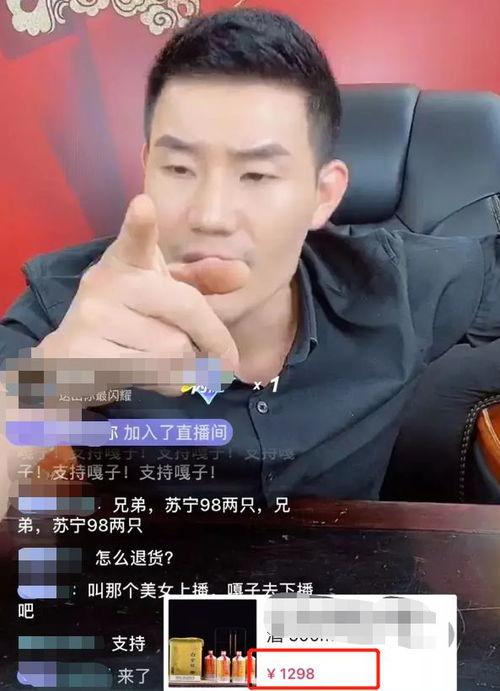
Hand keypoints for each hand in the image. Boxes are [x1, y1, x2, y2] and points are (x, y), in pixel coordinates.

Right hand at [32, 194, 249, 405]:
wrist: (70, 362)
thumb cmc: (128, 322)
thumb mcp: (163, 295)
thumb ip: (202, 283)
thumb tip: (242, 273)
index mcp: (126, 261)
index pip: (135, 240)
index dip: (140, 225)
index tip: (144, 206)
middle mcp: (105, 282)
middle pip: (186, 307)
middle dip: (213, 338)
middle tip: (225, 359)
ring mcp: (92, 318)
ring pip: (176, 348)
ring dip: (186, 365)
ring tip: (166, 361)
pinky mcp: (85, 355)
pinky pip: (155, 374)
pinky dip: (168, 384)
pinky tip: (150, 376)